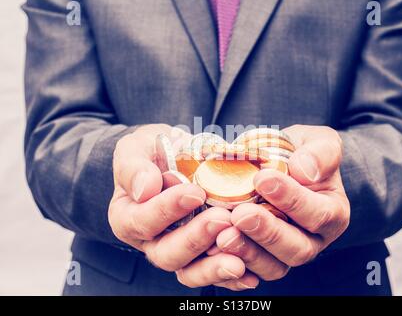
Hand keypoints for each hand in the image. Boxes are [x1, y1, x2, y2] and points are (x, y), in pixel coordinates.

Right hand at [108, 124, 256, 289]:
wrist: (174, 156)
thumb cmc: (151, 152)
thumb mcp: (135, 148)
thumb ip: (134, 167)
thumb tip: (145, 189)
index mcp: (127, 217)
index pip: (142, 221)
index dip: (167, 210)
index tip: (194, 192)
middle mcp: (150, 240)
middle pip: (167, 254)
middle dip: (196, 239)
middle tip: (222, 219)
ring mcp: (177, 250)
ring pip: (190, 271)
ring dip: (214, 266)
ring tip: (238, 259)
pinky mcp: (201, 255)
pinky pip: (212, 271)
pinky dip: (231, 277)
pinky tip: (249, 274)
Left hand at [214, 125, 349, 281]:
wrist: (282, 167)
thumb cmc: (302, 154)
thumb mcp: (319, 142)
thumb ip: (321, 152)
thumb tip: (304, 171)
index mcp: (333, 213)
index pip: (318, 214)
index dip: (292, 199)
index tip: (263, 179)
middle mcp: (314, 239)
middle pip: (297, 249)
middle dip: (268, 233)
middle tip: (240, 214)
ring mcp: (287, 253)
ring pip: (274, 266)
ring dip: (248, 251)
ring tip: (224, 235)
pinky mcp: (264, 260)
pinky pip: (251, 270)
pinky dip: (233, 261)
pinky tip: (213, 247)